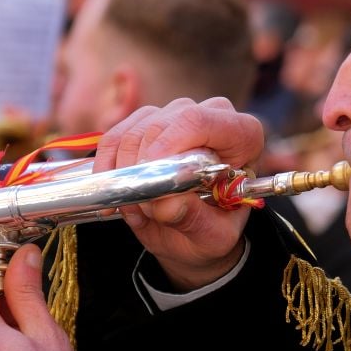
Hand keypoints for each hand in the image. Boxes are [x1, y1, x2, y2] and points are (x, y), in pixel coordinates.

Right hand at [93, 97, 263, 289]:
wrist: (195, 232)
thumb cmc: (213, 228)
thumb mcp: (214, 236)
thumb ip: (196, 221)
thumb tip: (166, 204)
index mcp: (242, 135)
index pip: (199, 121)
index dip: (167, 146)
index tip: (153, 182)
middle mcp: (210, 114)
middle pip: (161, 126)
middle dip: (145, 172)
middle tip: (148, 209)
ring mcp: (175, 114)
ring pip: (134, 132)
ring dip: (125, 175)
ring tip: (138, 209)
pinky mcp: (145, 122)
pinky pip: (114, 138)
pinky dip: (108, 169)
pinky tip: (116, 194)